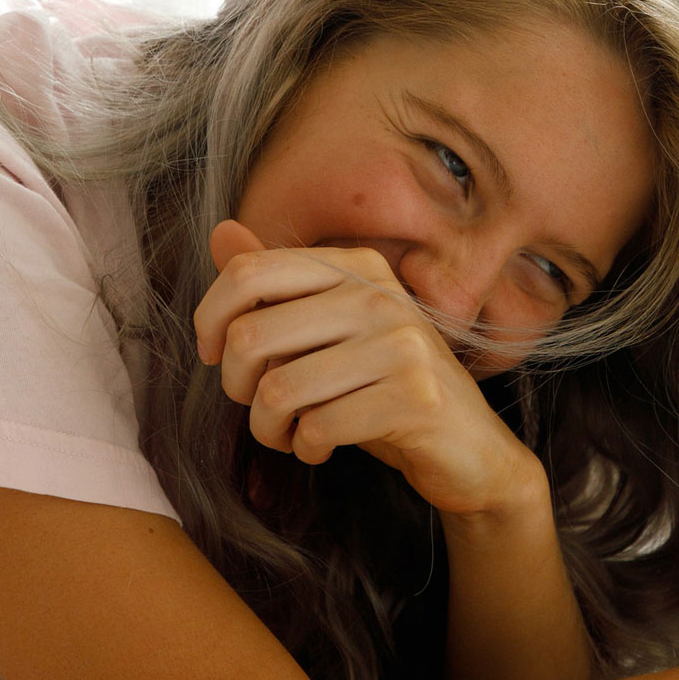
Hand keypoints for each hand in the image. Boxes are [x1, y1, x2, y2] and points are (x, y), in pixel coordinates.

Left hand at [193, 220, 544, 519]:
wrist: (468, 448)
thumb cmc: (385, 386)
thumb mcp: (329, 331)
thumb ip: (276, 285)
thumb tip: (221, 231)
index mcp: (356, 267)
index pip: (250, 272)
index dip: (210, 318)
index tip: (213, 354)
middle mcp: (380, 296)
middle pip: (251, 334)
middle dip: (236, 386)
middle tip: (261, 407)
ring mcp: (403, 344)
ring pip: (278, 390)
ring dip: (269, 428)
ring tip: (289, 433)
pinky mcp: (414, 398)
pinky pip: (318, 427)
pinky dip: (306, 447)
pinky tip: (322, 447)